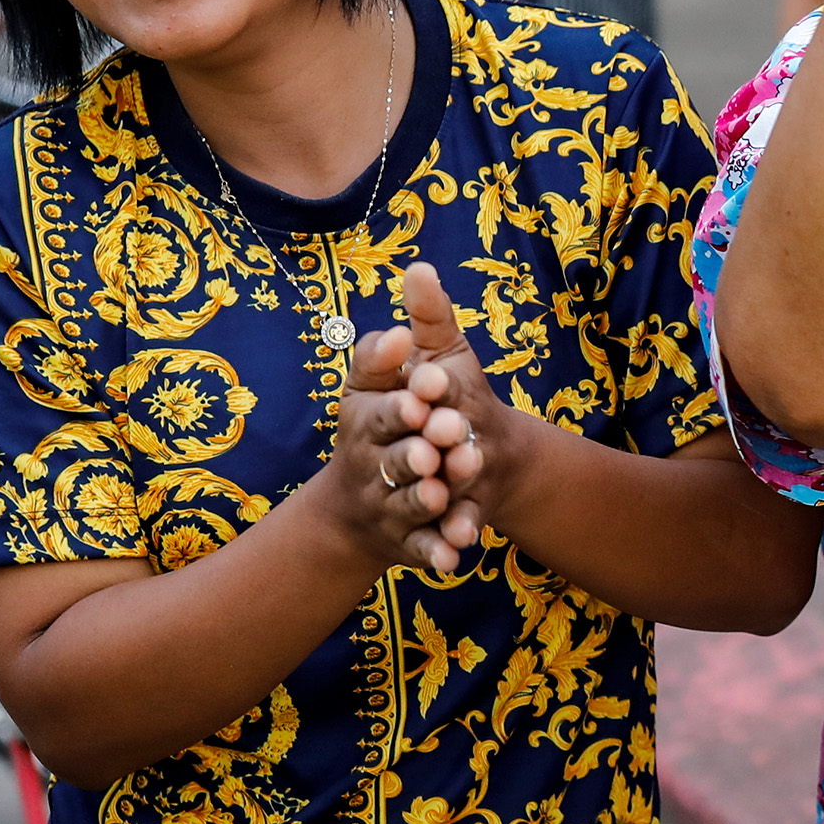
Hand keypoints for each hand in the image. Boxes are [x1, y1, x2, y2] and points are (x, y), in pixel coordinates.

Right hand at [325, 295, 492, 576]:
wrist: (379, 495)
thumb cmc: (401, 414)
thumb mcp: (413, 365)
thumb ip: (422, 322)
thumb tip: (421, 268)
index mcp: (367, 415)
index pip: (380, 404)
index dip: (401, 399)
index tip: (424, 389)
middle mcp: (371, 460)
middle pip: (394, 454)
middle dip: (415, 448)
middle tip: (438, 442)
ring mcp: (389, 502)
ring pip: (409, 501)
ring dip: (426, 496)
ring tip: (443, 491)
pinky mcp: (409, 540)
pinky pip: (424, 548)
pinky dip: (439, 552)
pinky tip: (457, 555)